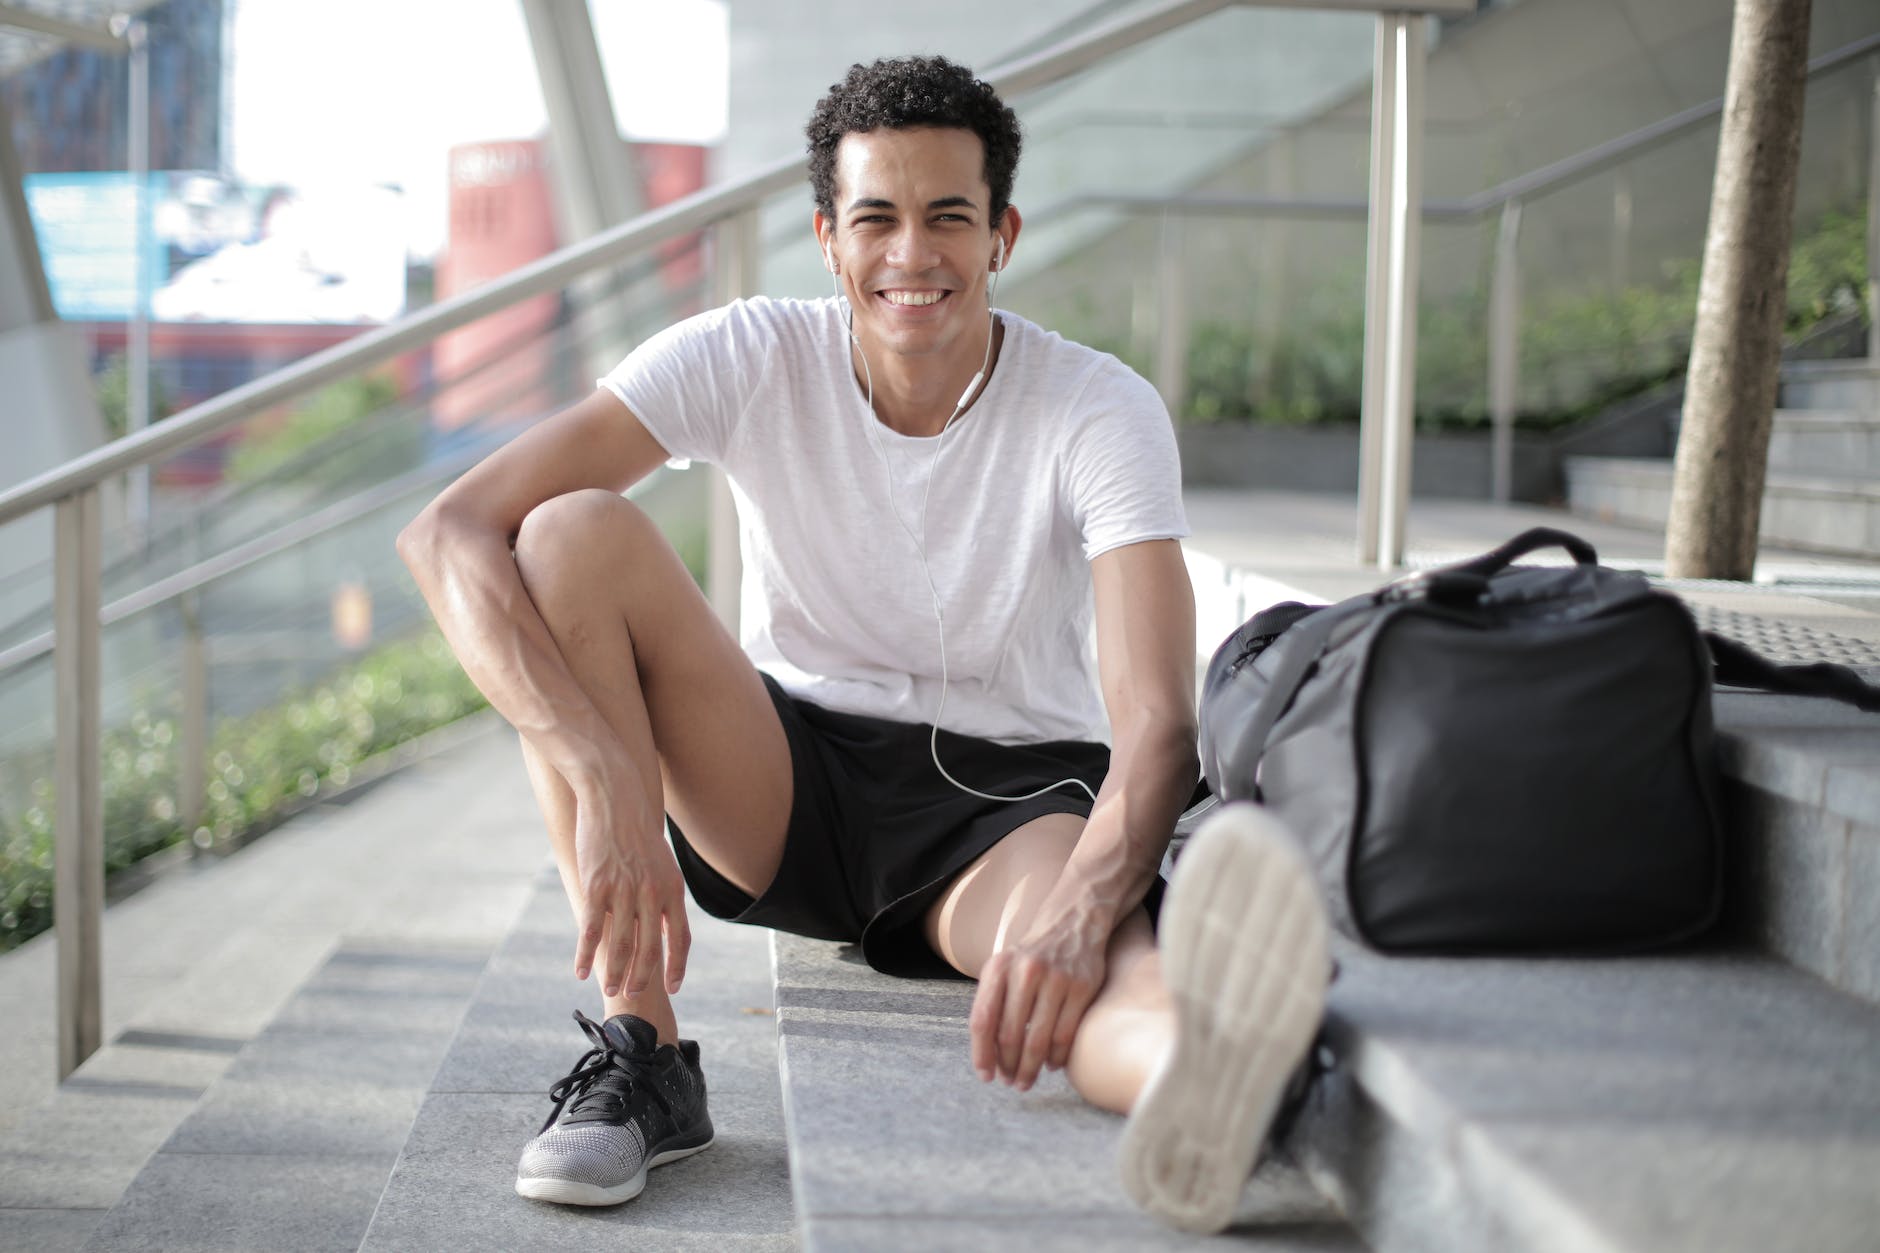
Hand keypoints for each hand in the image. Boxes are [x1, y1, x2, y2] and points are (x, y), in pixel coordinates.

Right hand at [568, 765, 691, 997]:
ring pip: (621, 945)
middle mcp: (651, 893)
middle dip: (642, 976)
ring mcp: (623, 891)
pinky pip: (591, 931)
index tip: (673, 987)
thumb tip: (662, 927)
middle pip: (650, 948)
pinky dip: (585, 955)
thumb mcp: (661, 863)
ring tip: (610, 989)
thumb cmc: (637, 833)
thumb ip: (663, 896)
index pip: (681, 938)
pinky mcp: (595, 887)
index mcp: (672, 888)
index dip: (676, 965)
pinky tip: (580, 971)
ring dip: (615, 972)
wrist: (615, 799)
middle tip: (633, 994)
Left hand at [969, 915, 1107, 1090]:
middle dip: (1008, 1066)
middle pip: (1010, 1035)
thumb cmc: (1031, 956)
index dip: (982, 1054)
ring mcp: (1056, 979)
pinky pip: (1066, 1034)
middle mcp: (1025, 972)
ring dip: (1031, 1068)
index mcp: (999, 968)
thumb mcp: (1004, 968)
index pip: (983, 1020)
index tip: (986, 1076)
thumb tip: (988, 1055)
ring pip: (1039, 1040)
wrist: (1074, 923)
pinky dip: (1056, 1057)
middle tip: (1010, 1082)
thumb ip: (992, 1004)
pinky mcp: (1082, 986)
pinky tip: (1051, 1064)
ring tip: (1026, 1080)